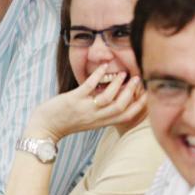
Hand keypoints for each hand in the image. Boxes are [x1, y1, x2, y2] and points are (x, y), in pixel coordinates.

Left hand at [24, 64, 145, 141]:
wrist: (45, 127)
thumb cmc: (66, 121)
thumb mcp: (88, 120)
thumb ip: (101, 111)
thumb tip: (113, 94)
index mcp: (101, 122)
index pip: (126, 116)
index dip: (140, 106)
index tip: (149, 93)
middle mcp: (95, 117)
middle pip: (121, 106)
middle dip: (132, 92)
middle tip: (138, 79)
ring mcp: (84, 109)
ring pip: (108, 97)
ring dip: (117, 83)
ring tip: (123, 73)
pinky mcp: (73, 100)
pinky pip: (90, 86)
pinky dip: (99, 75)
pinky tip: (104, 67)